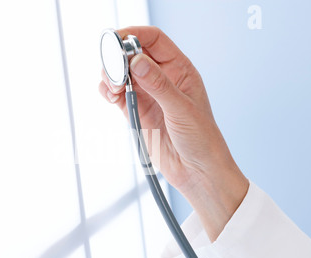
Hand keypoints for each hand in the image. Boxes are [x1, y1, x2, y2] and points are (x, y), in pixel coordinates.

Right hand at [98, 26, 248, 240]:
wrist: (195, 171)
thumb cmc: (202, 139)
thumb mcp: (182, 110)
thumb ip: (159, 85)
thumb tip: (136, 62)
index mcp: (179, 70)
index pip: (154, 40)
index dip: (135, 34)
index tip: (117, 39)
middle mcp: (161, 78)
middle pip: (132, 54)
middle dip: (118, 57)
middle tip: (113, 70)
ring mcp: (147, 95)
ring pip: (121, 73)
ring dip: (111, 75)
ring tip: (114, 88)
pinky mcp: (135, 111)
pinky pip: (116, 94)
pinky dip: (108, 91)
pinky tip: (112, 96)